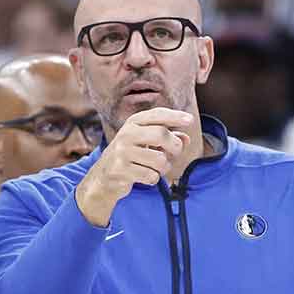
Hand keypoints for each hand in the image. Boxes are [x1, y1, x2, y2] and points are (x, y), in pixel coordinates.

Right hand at [74, 107, 195, 226]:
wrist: (103, 177)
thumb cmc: (130, 156)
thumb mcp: (147, 143)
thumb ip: (168, 138)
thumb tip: (185, 139)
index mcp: (133, 123)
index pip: (157, 115)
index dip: (175, 116)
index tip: (190, 120)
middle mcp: (126, 134)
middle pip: (161, 134)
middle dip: (174, 146)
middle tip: (175, 152)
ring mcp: (122, 152)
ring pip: (159, 159)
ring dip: (164, 167)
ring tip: (156, 168)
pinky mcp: (120, 170)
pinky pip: (151, 176)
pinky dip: (153, 179)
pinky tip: (144, 176)